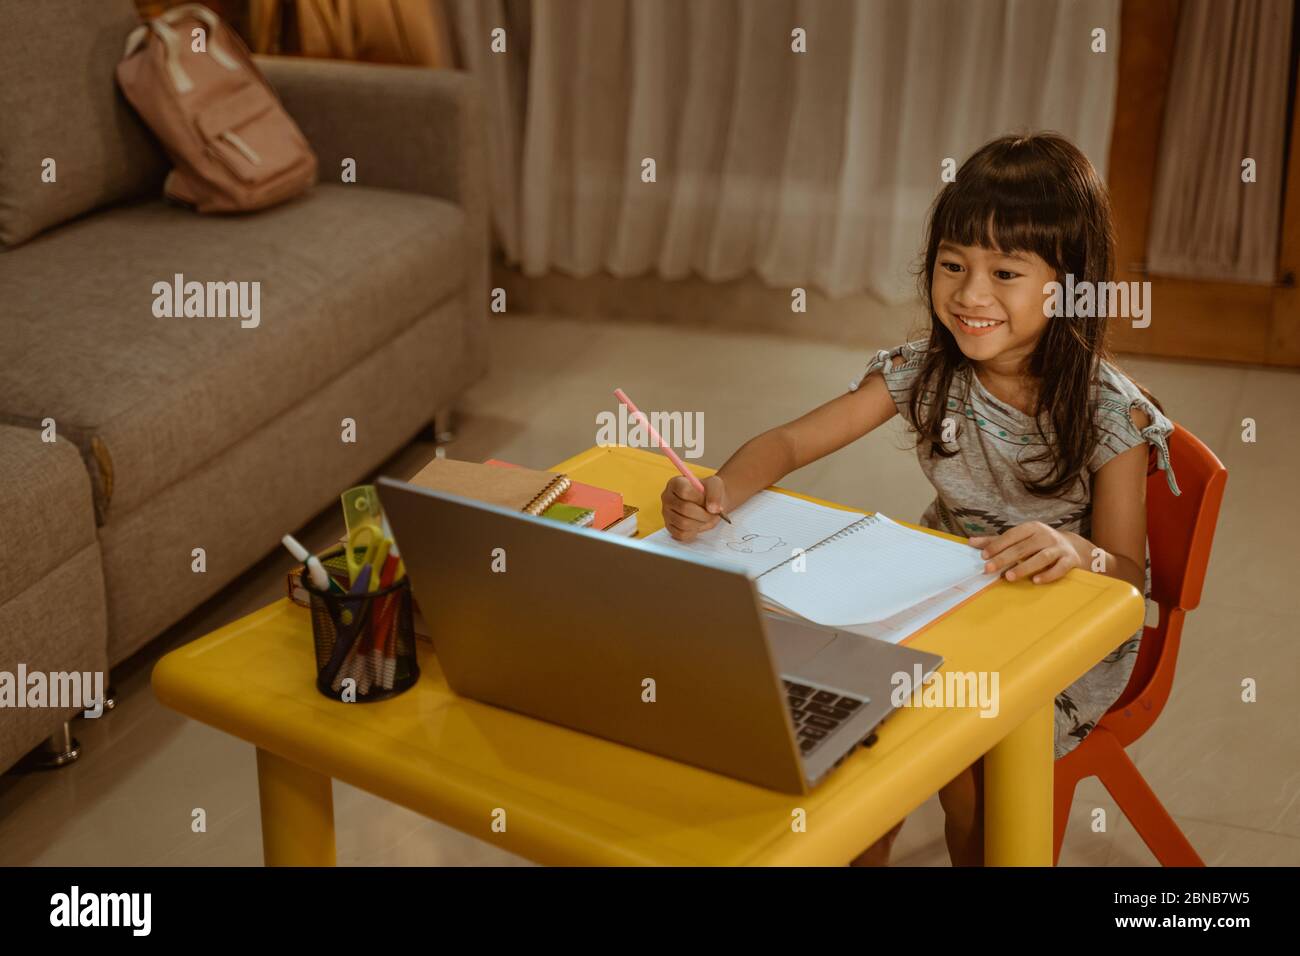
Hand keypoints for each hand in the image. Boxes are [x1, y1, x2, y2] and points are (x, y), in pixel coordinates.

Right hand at [661, 475, 728, 540]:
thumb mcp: (715, 486)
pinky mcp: (669, 527)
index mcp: (675, 483)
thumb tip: (712, 509)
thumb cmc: (708, 492)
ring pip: (683, 523)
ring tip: (707, 518)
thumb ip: (715, 494)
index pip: (684, 491)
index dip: (699, 498)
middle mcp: (667, 497)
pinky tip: (699, 524)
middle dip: (704, 513)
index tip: (707, 501)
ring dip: (701, 523)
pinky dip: (694, 531)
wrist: (708, 502)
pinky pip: (682, 534)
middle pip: (684, 508)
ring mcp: (666, 513)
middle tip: (714, 514)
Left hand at [967, 522, 1081, 583]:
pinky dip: (1048, 575)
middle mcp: (1045, 535)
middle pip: (1023, 548)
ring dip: (1024, 567)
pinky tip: (1035, 581)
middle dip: (1005, 558)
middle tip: (988, 569)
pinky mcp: (1070, 560)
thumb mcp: (1021, 539)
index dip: (997, 545)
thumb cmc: (1040, 543)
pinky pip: (1059, 568)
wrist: (1074, 548)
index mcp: (1032, 528)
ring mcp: (1059, 548)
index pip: (1012, 535)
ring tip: (1009, 577)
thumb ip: (997, 541)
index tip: (983, 556)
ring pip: (1041, 557)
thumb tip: (971, 542)